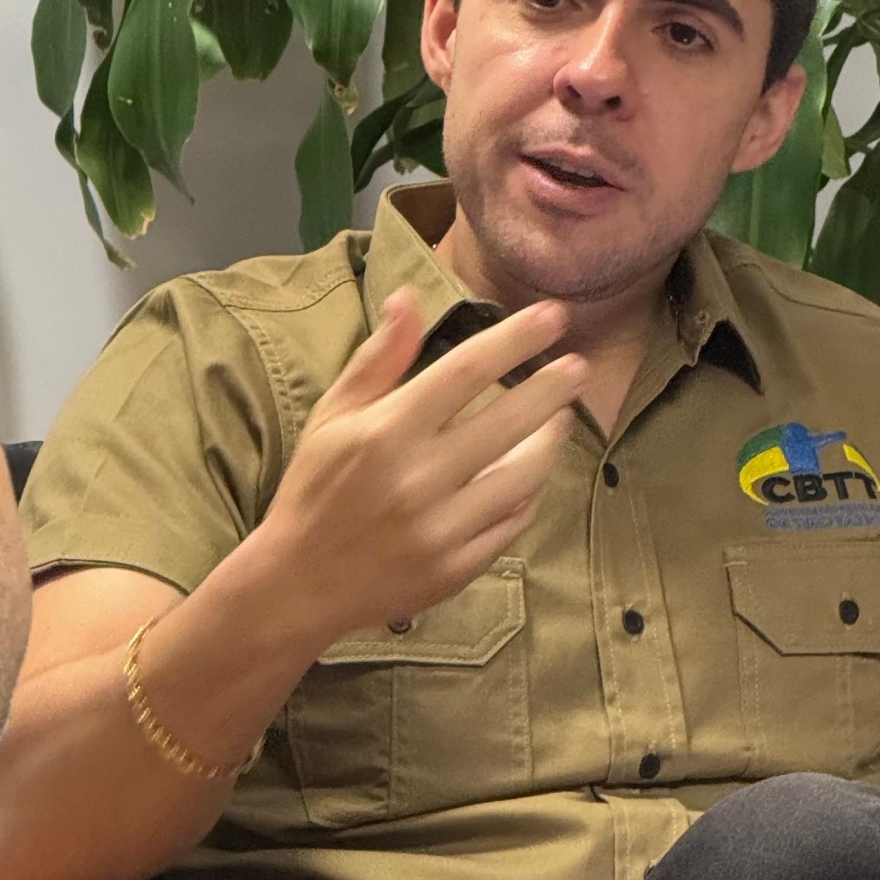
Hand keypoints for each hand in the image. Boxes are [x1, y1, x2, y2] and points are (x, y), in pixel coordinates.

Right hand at [251, 288, 584, 647]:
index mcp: (385, 433)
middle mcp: (417, 480)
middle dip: (552, 388)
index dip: (514, 340)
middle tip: (580, 366)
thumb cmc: (316, 487)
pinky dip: (528, 493)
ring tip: (561, 418)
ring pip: (522, 477)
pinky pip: (512, 522)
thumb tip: (410, 296)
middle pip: (507, 422)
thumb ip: (378, 359)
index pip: (465, 372)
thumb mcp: (333, 415)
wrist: (299, 583)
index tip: (551, 316)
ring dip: (549, 442)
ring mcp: (441, 530)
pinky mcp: (456, 569)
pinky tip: (533, 472)